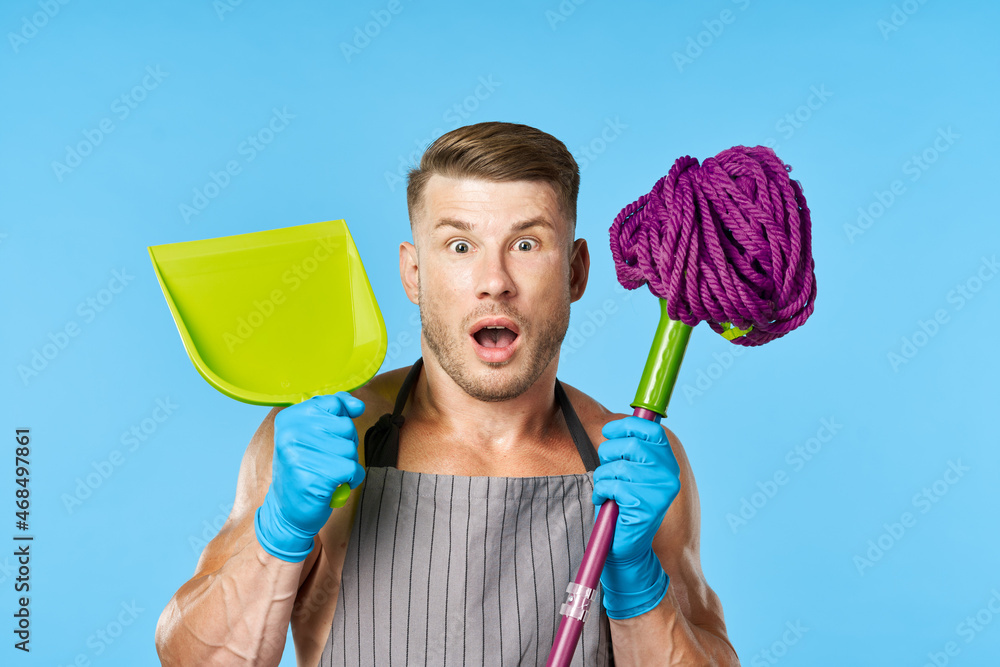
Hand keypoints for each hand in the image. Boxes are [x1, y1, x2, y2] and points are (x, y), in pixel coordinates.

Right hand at [254, 392, 365, 561]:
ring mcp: (300, 455)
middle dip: (346, 444)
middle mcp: (291, 433)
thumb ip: (334, 412)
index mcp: (289, 418)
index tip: (331, 436)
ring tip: (328, 472)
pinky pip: (352, 469)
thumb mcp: (312, 433)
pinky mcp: (314, 478)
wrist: (287, 511)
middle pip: (346, 426)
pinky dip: (351, 479)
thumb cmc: (304, 468)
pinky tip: (335, 484)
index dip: (342, 419)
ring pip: (350, 449)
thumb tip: (358, 405)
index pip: (334, 402)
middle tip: (326, 460)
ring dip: (347, 464)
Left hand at [593, 416, 680, 618]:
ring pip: (617, 466)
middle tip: (606, 470)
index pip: (652, 429)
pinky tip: (606, 502)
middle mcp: (669, 475)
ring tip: (607, 491)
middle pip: (630, 444)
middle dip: (608, 453)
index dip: (626, 424)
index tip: (609, 431)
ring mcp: (659, 492)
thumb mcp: (630, 473)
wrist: (627, 547)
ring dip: (603, 478)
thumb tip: (614, 422)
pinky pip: (613, 486)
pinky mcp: (646, 506)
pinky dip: (601, 492)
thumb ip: (630, 451)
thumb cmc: (623, 506)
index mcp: (668, 463)